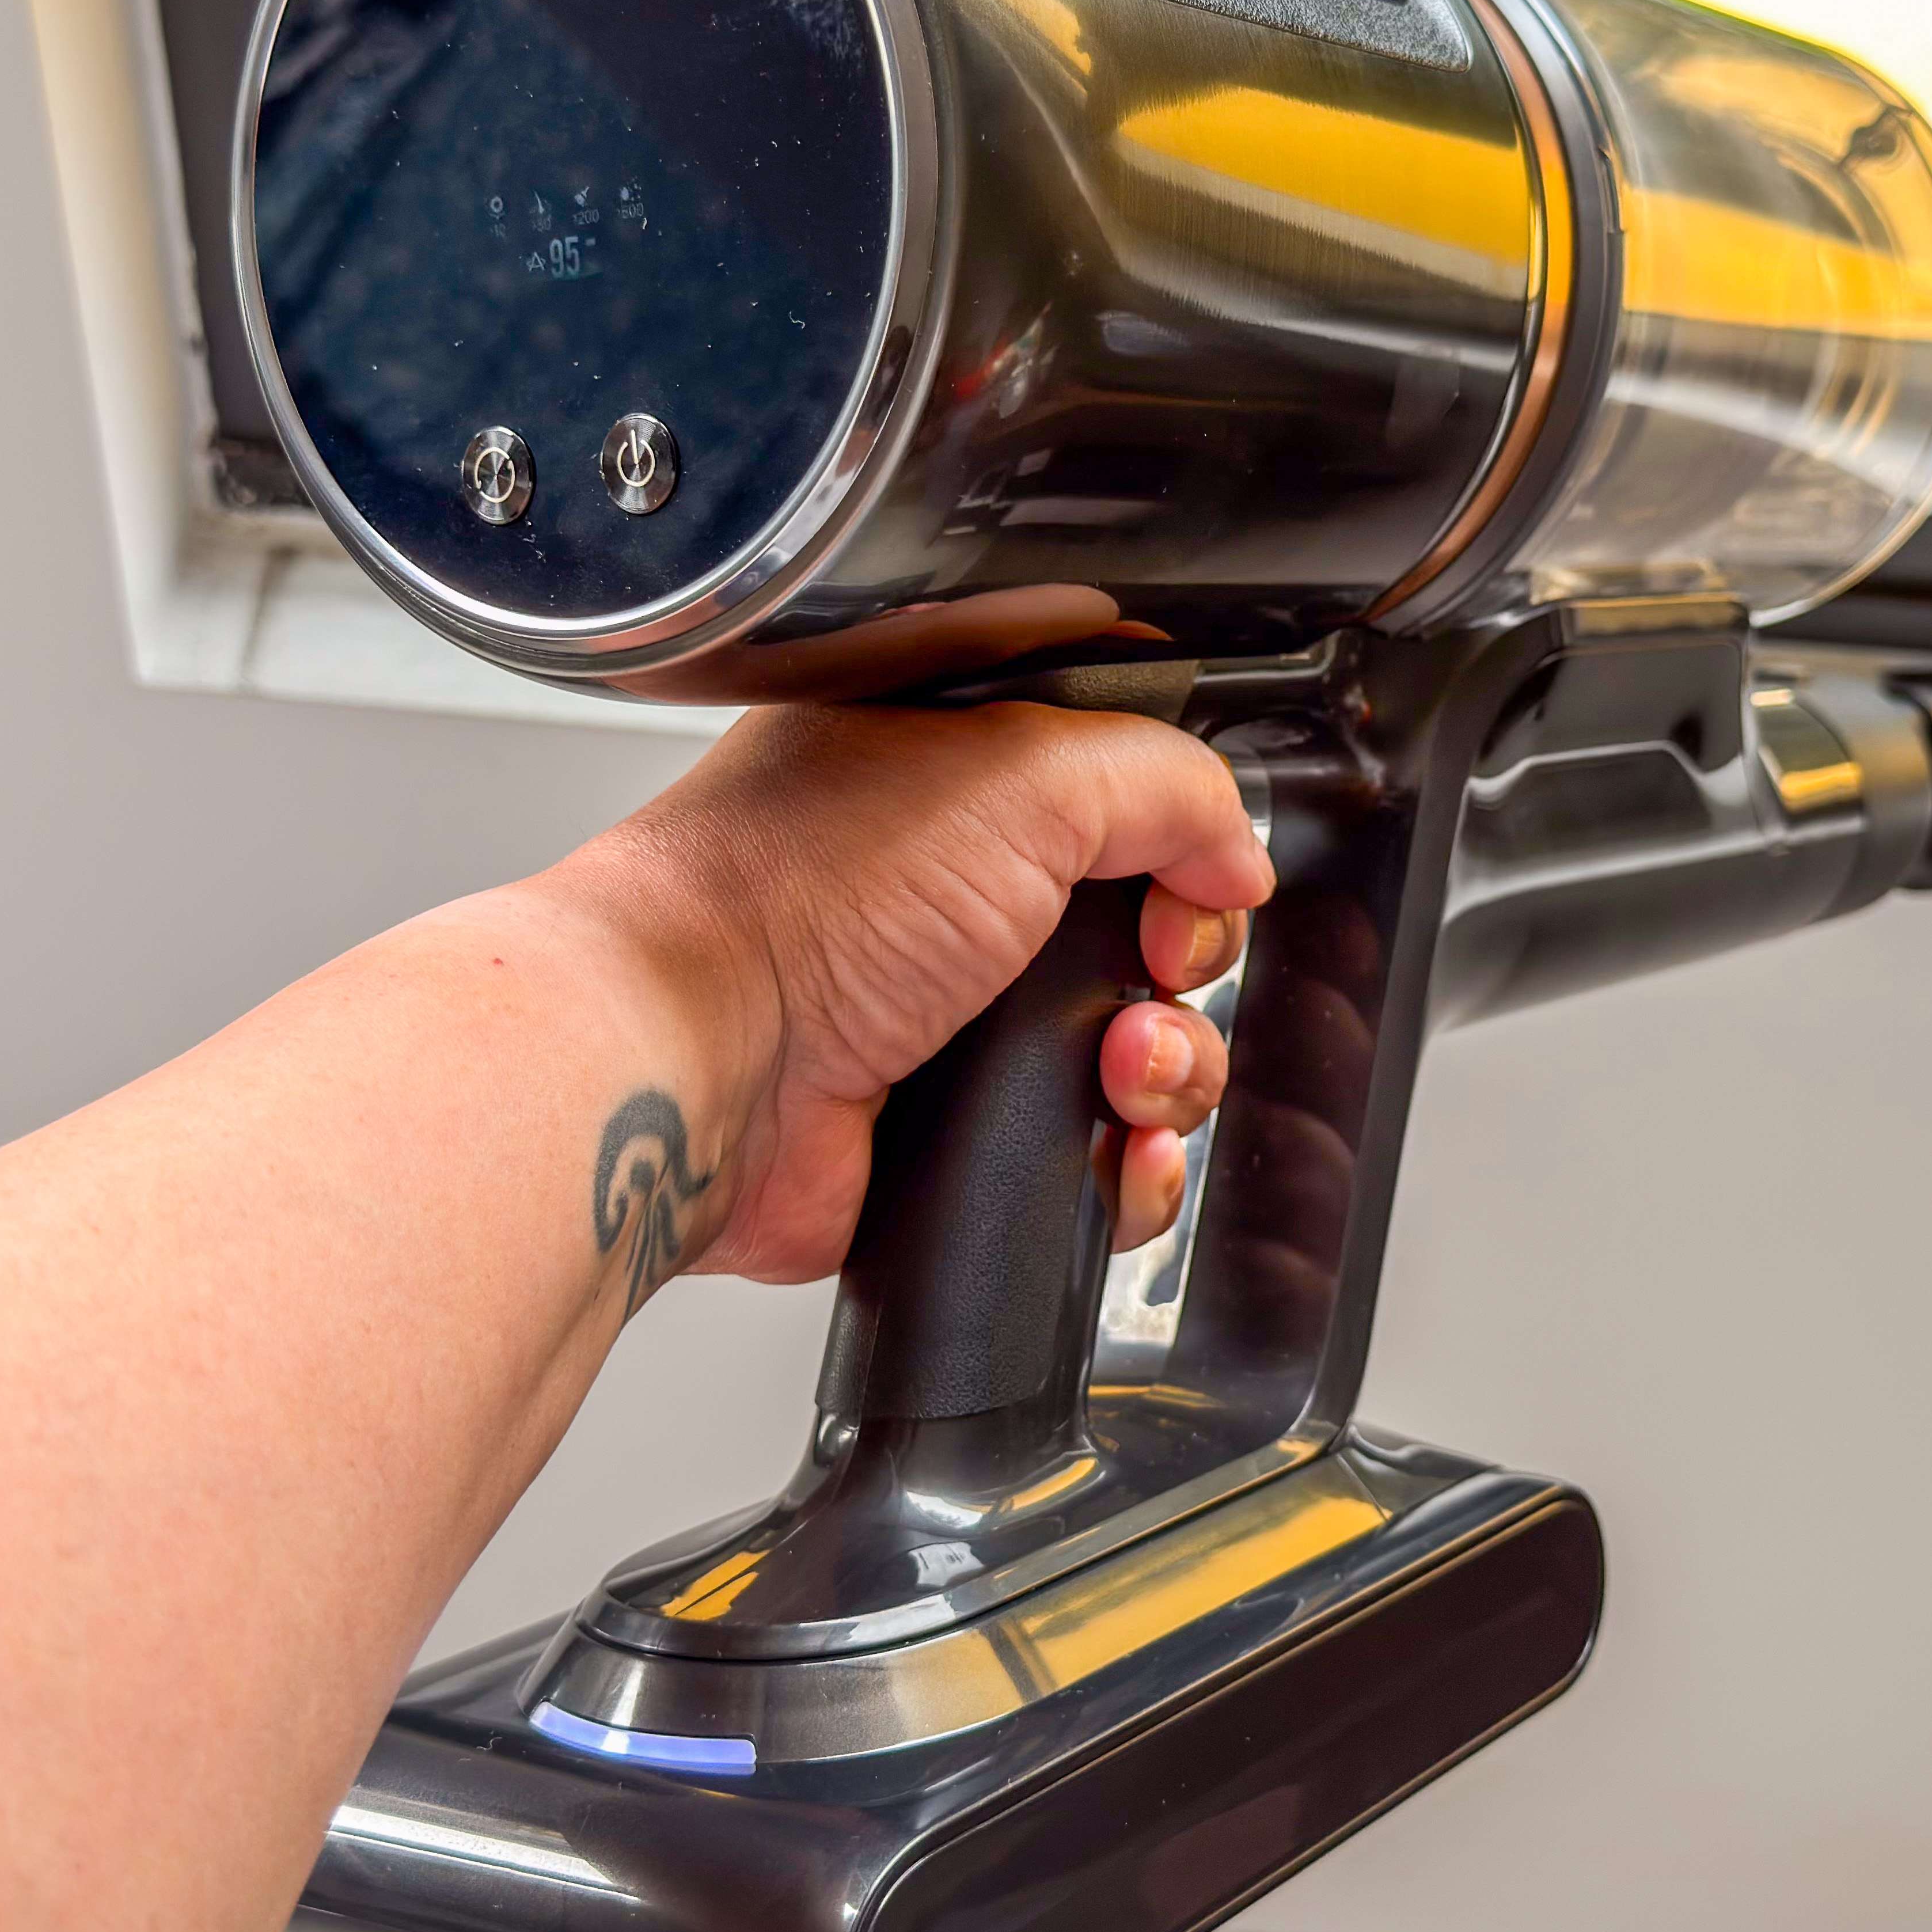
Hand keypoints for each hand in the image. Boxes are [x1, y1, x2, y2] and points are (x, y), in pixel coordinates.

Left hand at [552, 700, 1271, 1288]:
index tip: (1191, 868)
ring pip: (1142, 1057)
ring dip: (1171, 1072)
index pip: (1128, 792)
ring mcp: (955, 1024)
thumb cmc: (791, 895)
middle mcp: (956, 897)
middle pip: (1155, 934)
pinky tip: (1113, 1146)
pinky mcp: (953, 1137)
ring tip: (1123, 1073)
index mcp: (958, 778)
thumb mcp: (1021, 765)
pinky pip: (1095, 1162)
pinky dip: (1129, 1167)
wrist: (696, 1059)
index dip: (1186, 835)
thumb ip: (1165, 780)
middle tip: (1150, 973)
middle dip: (1187, 966)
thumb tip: (1235, 847)